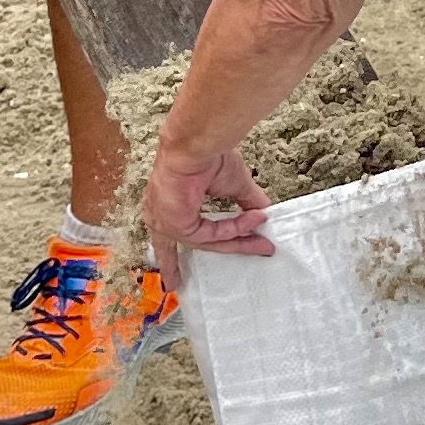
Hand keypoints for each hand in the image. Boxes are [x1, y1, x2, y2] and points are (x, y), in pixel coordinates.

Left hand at [141, 137, 270, 289]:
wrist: (195, 144)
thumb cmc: (207, 156)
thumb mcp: (231, 185)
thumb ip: (245, 204)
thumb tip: (263, 214)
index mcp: (167, 205)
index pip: (167, 237)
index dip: (170, 258)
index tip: (172, 279)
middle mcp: (161, 216)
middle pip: (184, 246)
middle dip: (190, 262)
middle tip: (190, 279)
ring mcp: (167, 222)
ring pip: (206, 241)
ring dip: (238, 242)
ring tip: (263, 243)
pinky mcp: (176, 225)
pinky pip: (211, 235)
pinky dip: (234, 229)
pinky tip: (252, 219)